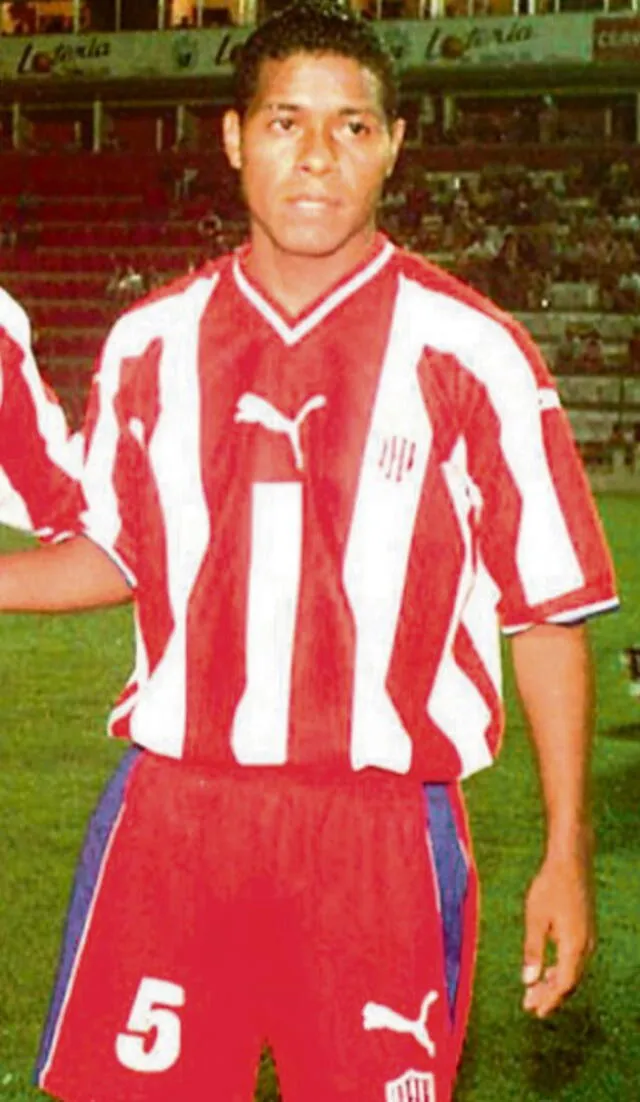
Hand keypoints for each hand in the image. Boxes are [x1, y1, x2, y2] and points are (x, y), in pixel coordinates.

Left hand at [521, 850, 594, 1018]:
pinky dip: (561, 970)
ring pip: (574, 972)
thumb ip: (533, 951)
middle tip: (529, 1005)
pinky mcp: (586, 930)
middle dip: (550, 996)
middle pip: (570, 982)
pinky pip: (576, 960)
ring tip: (535, 992)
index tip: (534, 1011)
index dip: (549, 1000)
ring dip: (555, 984)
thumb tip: (528, 981)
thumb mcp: (535, 918)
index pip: (563, 984)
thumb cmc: (550, 886)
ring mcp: (589, 938)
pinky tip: (547, 970)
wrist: (571, 861)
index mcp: (574, 946)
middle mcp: (586, 946)